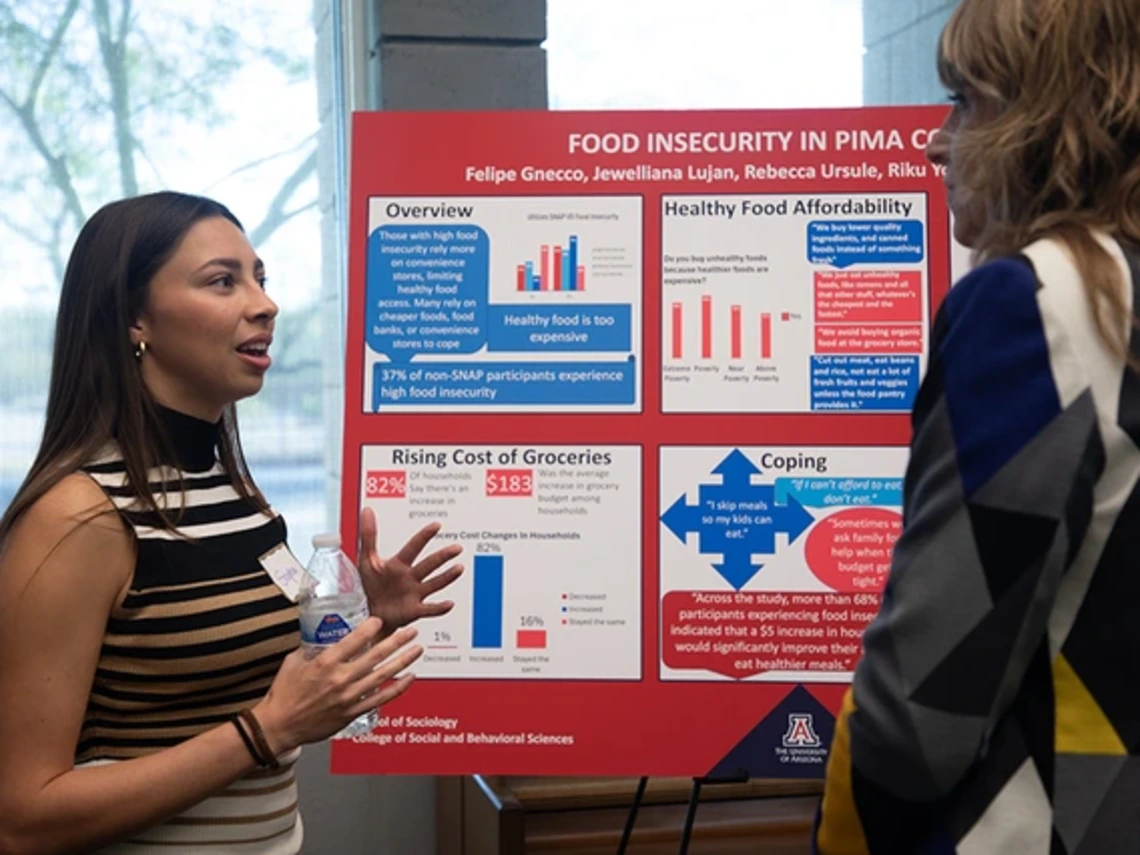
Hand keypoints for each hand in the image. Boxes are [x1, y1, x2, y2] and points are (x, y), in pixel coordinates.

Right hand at [254, 618, 421, 753]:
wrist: (279, 725)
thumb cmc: (284, 694)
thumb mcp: (294, 662)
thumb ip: (312, 648)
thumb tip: (323, 636)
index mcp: (325, 663)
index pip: (354, 640)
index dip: (371, 628)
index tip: (380, 621)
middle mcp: (339, 678)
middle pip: (375, 655)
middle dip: (397, 641)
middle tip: (411, 631)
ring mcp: (348, 696)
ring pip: (383, 675)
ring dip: (403, 661)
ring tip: (417, 650)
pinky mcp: (351, 712)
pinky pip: (380, 699)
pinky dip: (397, 688)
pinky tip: (409, 678)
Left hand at [357, 507, 462, 633]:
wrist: (374, 613)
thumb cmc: (373, 586)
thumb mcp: (367, 560)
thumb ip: (368, 535)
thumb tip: (367, 510)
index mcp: (400, 563)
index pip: (414, 547)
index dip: (424, 536)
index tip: (436, 525)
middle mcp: (411, 576)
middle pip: (429, 564)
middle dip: (443, 556)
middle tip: (457, 548)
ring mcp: (416, 593)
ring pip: (434, 583)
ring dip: (447, 577)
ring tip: (459, 568)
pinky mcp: (415, 610)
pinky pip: (430, 609)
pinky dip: (440, 607)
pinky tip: (450, 604)